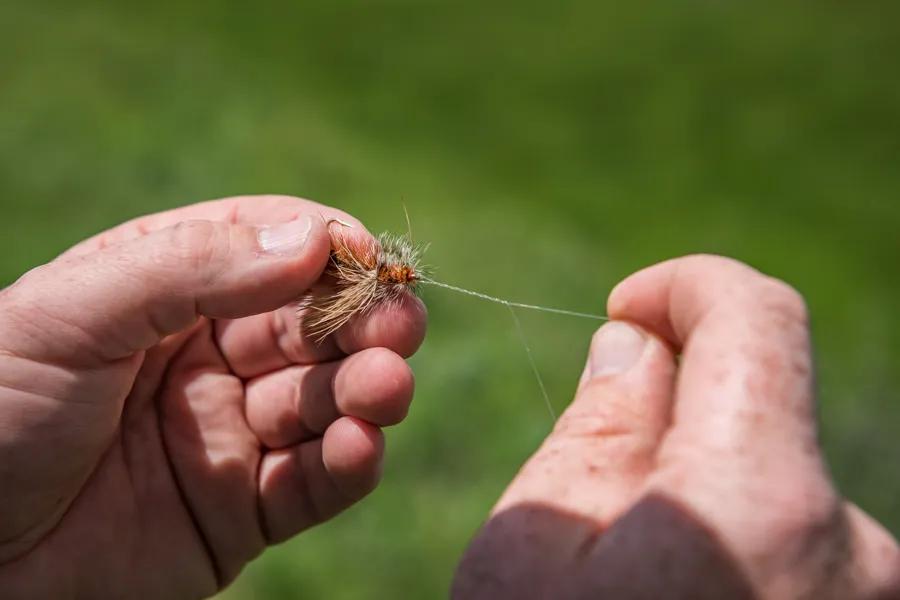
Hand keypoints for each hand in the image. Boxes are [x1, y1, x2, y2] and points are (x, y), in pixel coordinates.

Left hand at [0, 195, 425, 597]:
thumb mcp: (71, 313)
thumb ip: (193, 266)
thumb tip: (315, 239)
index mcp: (166, 291)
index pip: (270, 249)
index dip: (326, 247)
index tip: (369, 257)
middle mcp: (207, 357)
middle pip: (312, 326)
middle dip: (362, 322)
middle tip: (402, 325)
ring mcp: (228, 436)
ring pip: (324, 403)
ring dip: (367, 392)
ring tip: (386, 388)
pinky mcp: (239, 515)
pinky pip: (311, 486)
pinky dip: (347, 466)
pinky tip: (361, 447)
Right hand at [454, 255, 898, 598]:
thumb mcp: (530, 554)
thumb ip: (595, 429)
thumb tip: (635, 346)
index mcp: (758, 504)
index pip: (755, 315)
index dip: (683, 283)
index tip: (625, 308)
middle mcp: (851, 549)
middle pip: (758, 408)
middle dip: (673, 407)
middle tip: (586, 477)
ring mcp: (866, 593)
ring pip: (773, 480)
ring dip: (698, 479)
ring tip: (623, 563)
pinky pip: (796, 542)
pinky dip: (731, 534)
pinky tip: (673, 588)